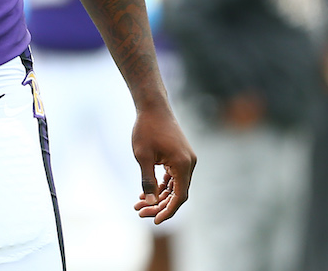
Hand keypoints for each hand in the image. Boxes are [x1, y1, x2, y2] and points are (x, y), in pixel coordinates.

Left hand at [131, 103, 195, 224]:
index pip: (180, 197)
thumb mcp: (142, 156)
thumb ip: (147, 181)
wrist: (152, 106)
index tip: (154, 220)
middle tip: (139, 212)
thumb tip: (150, 203)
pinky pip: (173, 177)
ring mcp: (186, 159)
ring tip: (138, 204)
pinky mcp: (180, 156)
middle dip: (159, 205)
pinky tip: (146, 192)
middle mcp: (189, 163)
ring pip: (175, 186)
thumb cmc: (146, 129)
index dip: (168, 211)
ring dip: (159, 196)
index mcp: (183, 164)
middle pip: (177, 193)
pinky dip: (161, 185)